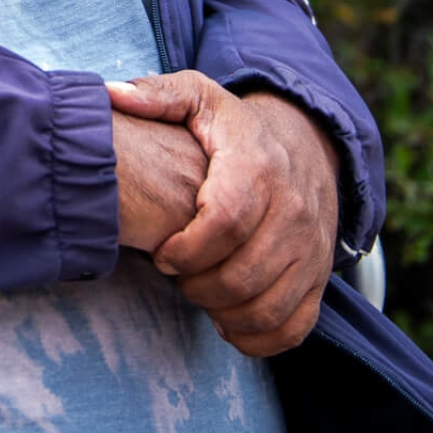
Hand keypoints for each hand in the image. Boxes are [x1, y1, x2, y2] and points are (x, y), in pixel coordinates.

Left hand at [107, 71, 339, 356]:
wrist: (306, 147)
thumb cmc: (235, 129)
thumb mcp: (200, 98)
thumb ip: (157, 95)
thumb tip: (113, 95)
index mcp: (259, 166)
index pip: (226, 220)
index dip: (186, 247)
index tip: (161, 253)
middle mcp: (293, 211)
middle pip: (244, 273)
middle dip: (197, 285)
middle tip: (174, 274)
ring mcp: (311, 249)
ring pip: (269, 306)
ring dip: (223, 313)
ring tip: (197, 292)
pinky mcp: (318, 278)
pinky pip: (295, 327)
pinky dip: (257, 338)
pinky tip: (226, 321)